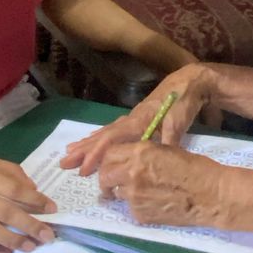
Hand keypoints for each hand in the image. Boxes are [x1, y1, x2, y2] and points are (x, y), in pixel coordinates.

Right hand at [60, 64, 217, 176]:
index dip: (97, 154)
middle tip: (63, 162)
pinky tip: (92, 138)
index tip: (84, 169)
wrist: (189, 82)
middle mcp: (130, 119)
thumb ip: (168, 140)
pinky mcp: (136, 118)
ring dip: (87, 143)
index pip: (112, 139)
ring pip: (105, 132)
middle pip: (102, 136)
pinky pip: (112, 129)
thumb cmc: (183, 102)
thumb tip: (158, 158)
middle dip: (83, 150)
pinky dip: (100, 135)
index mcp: (138, 122)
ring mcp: (132, 118)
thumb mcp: (179, 122)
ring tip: (70, 152)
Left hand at [97, 142, 224, 228]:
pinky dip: (135, 205)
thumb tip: (129, 158)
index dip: (109, 160)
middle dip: (106, 178)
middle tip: (112, 181)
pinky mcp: (139, 214)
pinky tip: (150, 203)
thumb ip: (143, 154)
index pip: (109, 154)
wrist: (210, 195)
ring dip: (121, 191)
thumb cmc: (195, 168)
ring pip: (115, 193)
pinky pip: (129, 207)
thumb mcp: (166, 150)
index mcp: (139, 153)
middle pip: (105, 175)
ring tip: (138, 192)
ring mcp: (134, 196)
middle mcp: (131, 173)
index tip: (112, 164)